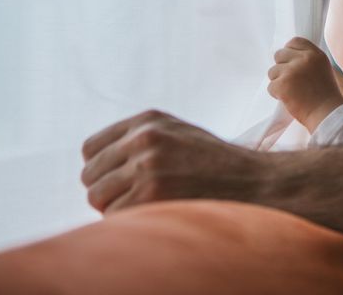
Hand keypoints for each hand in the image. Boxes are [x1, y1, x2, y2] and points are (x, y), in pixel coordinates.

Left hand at [80, 109, 265, 213]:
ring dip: (115, 208)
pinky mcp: (152, 194)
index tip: (119, 180)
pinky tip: (156, 214)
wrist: (252, 180)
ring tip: (145, 207)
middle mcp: (143, 138)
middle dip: (107, 191)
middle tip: (134, 199)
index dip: (101, 169)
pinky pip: (115, 215)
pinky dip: (130, 221)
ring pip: (97, 196)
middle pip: (90, 174)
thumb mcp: (178, 133)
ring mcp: (147, 166)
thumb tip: (96, 159)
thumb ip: (140, 138)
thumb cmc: (214, 163)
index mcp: (147, 120)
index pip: (91, 148)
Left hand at [268, 37, 342, 131]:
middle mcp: (304, 59)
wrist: (327, 114)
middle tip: (290, 81)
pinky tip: (289, 99)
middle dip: (281, 67)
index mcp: (315, 54)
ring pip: (272, 71)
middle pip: (279, 54)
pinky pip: (271, 87)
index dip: (289, 51)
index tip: (290, 62)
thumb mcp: (323, 70)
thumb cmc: (326, 96)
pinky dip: (277, 95)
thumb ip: (308, 60)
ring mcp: (292, 71)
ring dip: (278, 82)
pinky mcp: (282, 84)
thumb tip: (288, 56)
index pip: (294, 41)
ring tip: (292, 92)